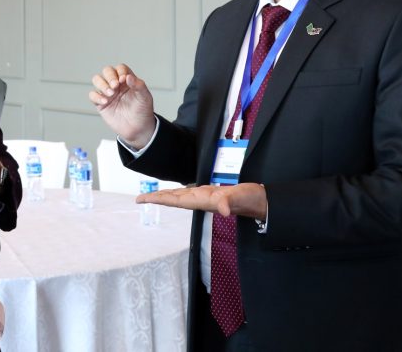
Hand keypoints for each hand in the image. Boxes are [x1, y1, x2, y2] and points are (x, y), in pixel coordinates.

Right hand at [88, 64, 155, 148]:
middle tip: (115, 86)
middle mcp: (116, 85)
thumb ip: (139, 85)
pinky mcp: (101, 104)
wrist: (138, 129)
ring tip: (110, 93)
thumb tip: (128, 76)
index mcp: (127, 81)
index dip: (121, 71)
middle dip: (110, 76)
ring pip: (97, 80)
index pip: (120, 68)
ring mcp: (108, 94)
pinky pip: (93, 95)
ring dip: (102, 84)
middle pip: (107, 71)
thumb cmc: (143, 111)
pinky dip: (96, 96)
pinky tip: (105, 101)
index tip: (124, 80)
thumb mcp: (145, 97)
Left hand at [136, 182, 267, 220]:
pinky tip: (178, 192)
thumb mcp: (240, 197)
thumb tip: (222, 209)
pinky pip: (191, 193)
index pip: (174, 200)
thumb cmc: (250, 199)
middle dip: (156, 198)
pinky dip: (180, 192)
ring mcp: (206, 198)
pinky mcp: (213, 195)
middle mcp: (201, 201)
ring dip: (166, 196)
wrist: (262, 203)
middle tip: (139, 199)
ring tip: (153, 196)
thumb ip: (230, 201)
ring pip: (181, 197)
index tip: (141, 200)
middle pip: (173, 199)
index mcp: (202, 201)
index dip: (157, 199)